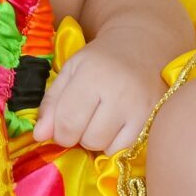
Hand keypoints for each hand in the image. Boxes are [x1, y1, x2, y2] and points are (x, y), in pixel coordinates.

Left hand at [31, 32, 164, 155]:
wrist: (143, 46)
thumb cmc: (100, 60)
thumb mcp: (70, 72)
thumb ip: (51, 103)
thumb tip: (40, 136)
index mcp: (93, 76)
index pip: (68, 122)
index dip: (59, 132)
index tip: (61, 126)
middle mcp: (120, 92)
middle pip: (88, 139)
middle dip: (79, 136)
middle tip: (84, 120)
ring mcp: (141, 108)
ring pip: (107, 147)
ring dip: (97, 141)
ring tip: (101, 121)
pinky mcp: (155, 120)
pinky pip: (126, 149)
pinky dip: (116, 144)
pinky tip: (116, 126)